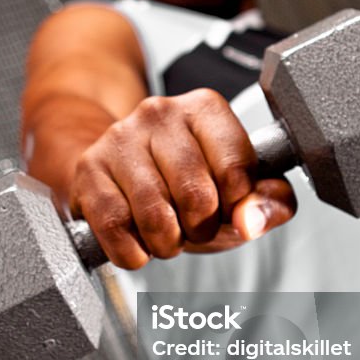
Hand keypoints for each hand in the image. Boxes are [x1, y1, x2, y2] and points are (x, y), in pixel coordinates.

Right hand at [70, 88, 296, 268]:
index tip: (225, 207)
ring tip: (166, 232)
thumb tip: (250, 220)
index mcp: (206, 108)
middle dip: (201, 229)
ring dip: (167, 243)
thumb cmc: (187, 183)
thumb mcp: (239, 192)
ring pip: (155, 216)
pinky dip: (132, 252)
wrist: (123, 174)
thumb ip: (269, 204)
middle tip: (193, 225)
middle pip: (197, 196)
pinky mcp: (89, 168)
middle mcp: (160, 112)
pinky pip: (115, 227)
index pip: (236, 171)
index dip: (235, 206)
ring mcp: (119, 137)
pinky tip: (137, 240)